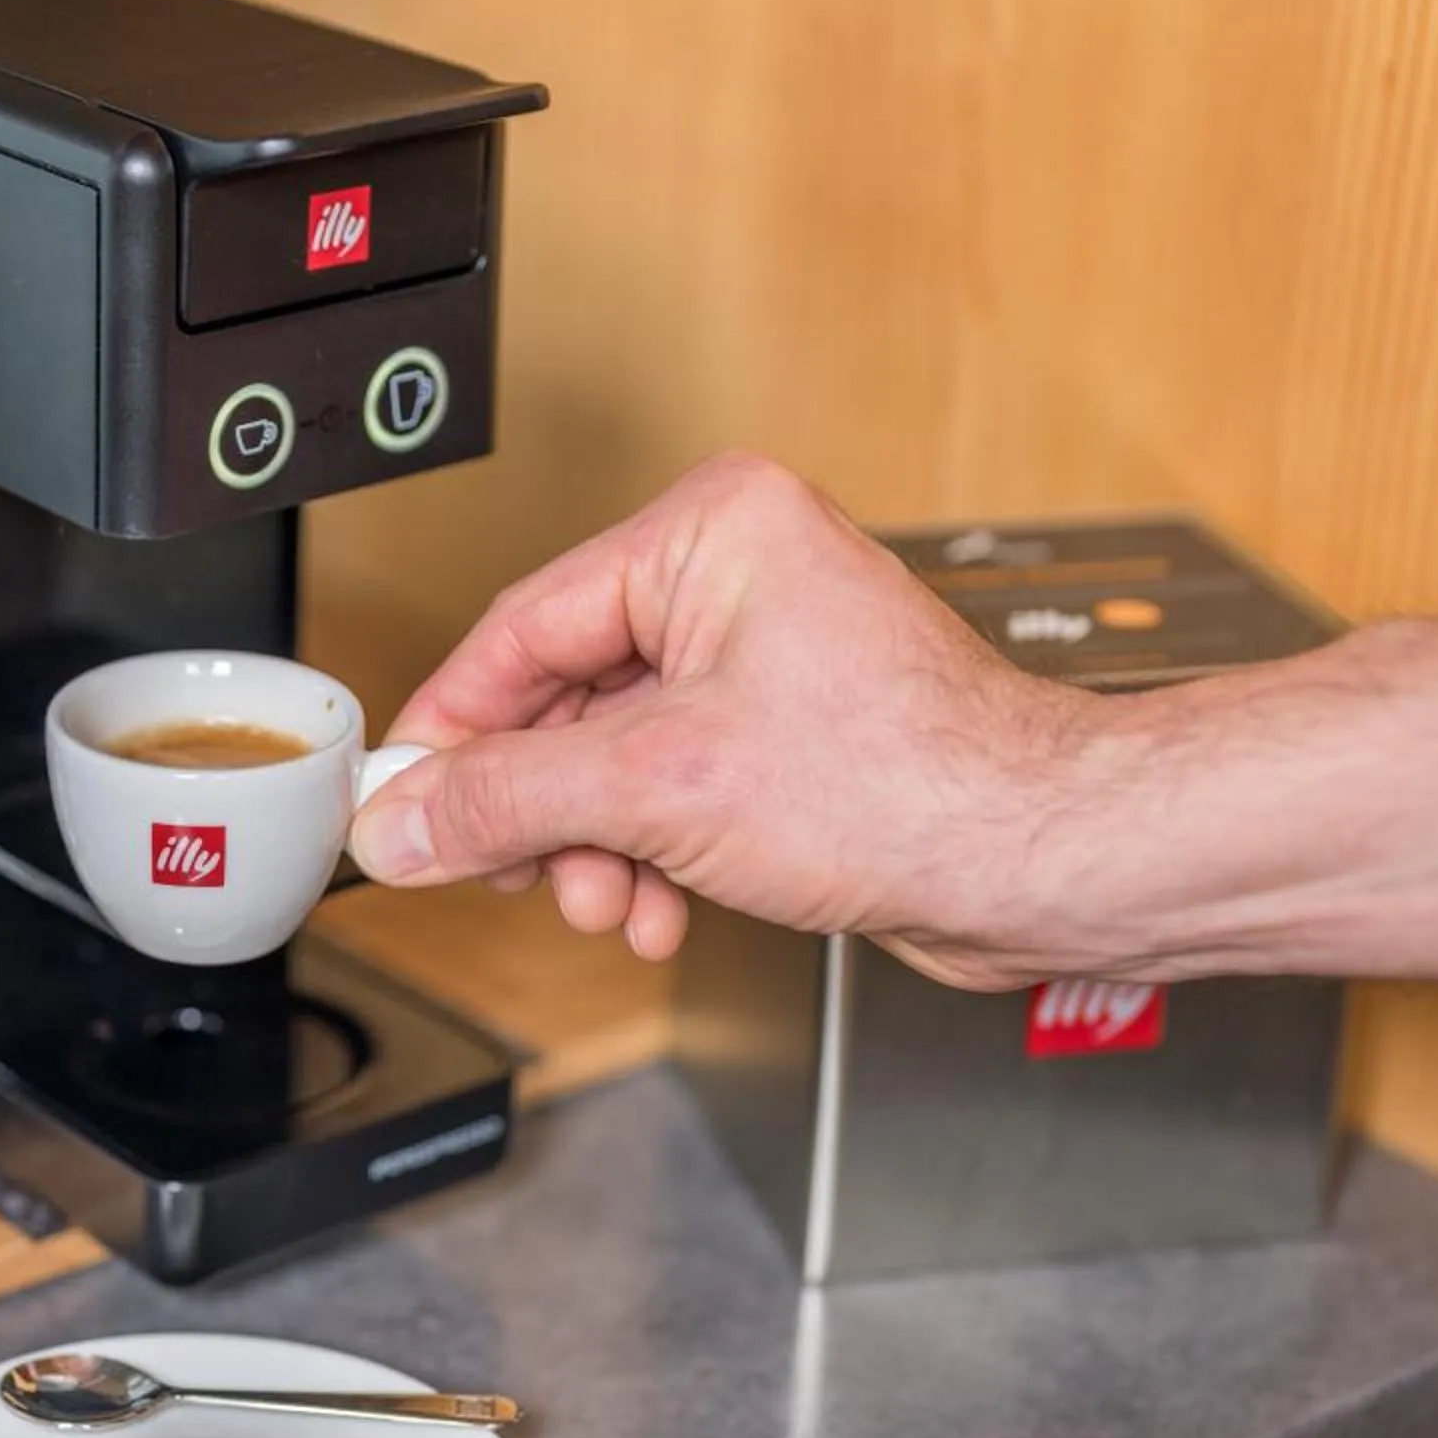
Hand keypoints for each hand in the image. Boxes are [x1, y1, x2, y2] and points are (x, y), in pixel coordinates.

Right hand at [349, 454, 1097, 983]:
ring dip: (595, 848)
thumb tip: (399, 820)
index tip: (396, 803)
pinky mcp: (787, 732)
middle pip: (561, 701)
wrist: (1040, 863)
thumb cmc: (914, 786)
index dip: (449, 732)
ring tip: (609, 903)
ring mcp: (766, 655)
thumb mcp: (658, 791)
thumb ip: (505, 800)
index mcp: (710, 530)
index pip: (520, 629)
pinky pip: (668, 787)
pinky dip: (648, 854)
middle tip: (508, 873)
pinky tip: (661, 908)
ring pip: (611, 758)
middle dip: (542, 810)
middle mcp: (739, 574)